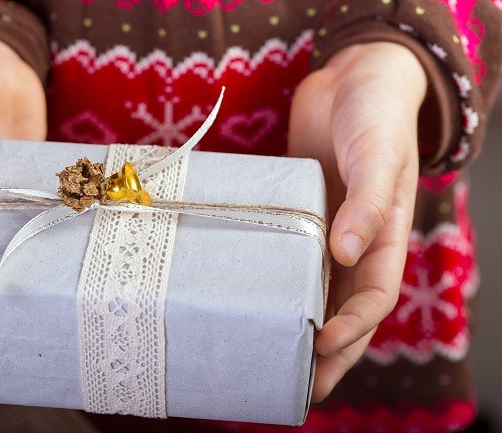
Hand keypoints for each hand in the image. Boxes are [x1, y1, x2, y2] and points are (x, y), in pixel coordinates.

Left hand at [288, 42, 426, 401]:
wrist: (349, 80)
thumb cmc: (374, 114)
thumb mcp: (376, 154)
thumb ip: (367, 202)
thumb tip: (347, 253)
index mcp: (386, 234)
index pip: (374, 295)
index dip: (353, 326)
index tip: (321, 346)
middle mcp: (356, 242)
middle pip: (345, 308)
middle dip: (327, 350)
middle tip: (298, 385)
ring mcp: (325, 231)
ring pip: (315, 291)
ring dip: (299, 327)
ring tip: (272, 357)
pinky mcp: (297, 216)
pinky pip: (288, 258)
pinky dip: (276, 285)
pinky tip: (254, 301)